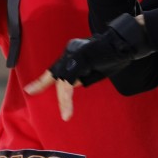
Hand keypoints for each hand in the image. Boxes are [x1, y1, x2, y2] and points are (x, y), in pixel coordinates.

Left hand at [24, 14, 150, 119]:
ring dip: (63, 98)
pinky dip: (67, 95)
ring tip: (65, 114)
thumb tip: (70, 86)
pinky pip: (70, 79)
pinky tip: (67, 107)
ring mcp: (76, 52)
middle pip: (56, 72)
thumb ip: (82, 76)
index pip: (57, 68)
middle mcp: (72, 50)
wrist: (127, 42)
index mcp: (75, 53)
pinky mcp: (82, 57)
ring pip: (62, 77)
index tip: (30, 89)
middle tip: (31, 91)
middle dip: (43, 84)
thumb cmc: (115, 56)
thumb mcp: (96, 70)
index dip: (43, 80)